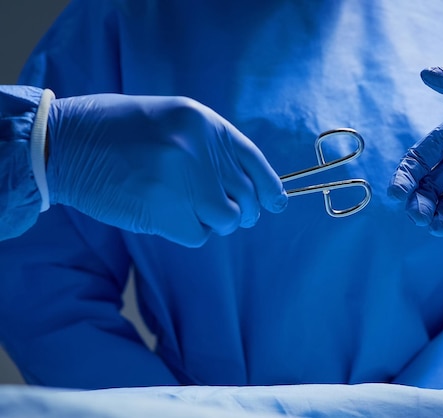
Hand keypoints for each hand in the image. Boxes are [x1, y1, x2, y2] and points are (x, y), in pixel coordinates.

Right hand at [46, 94, 286, 246]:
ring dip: (213, 222)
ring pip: (227, 220)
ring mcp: (183, 182)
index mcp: (204, 123)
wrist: (64, 143)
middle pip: (246, 197)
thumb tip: (246, 184)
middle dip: (241, 211)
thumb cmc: (118, 130)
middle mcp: (199, 150)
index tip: (275, 203)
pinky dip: (189, 233)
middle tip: (221, 211)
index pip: (255, 163)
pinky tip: (167, 217)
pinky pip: (198, 236)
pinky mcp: (164, 212)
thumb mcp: (173, 120)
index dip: (270, 189)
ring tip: (187, 210)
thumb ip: (210, 147)